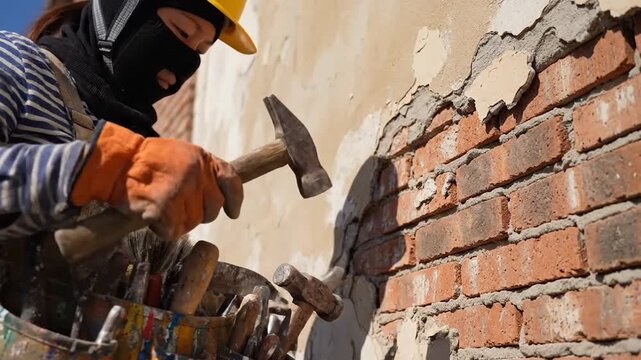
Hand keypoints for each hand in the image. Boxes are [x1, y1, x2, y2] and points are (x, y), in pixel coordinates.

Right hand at [71, 122, 242, 238]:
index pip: (231, 180)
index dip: (234, 199)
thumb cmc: (145, 163)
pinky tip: (151, 216)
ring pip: (193, 222)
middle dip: (199, 214)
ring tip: (160, 207)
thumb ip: (201, 171)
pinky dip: (162, 230)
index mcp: (202, 158)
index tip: (232, 212)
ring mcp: (182, 190)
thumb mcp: (180, 155)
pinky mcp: (165, 208)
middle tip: (178, 208)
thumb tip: (220, 196)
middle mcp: (196, 173)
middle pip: (212, 208)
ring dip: (177, 222)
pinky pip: (173, 231)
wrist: (114, 164)